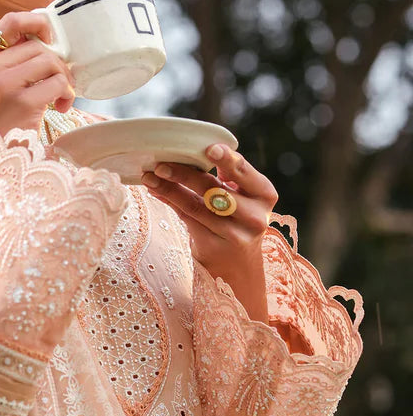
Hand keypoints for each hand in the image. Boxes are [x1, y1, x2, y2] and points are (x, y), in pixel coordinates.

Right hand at [0, 12, 74, 138]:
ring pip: (48, 61)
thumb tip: (43, 40)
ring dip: (63, 78)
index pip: (9, 24)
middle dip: (56, 62)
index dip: (36, 22)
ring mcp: (2, 85)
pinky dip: (66, 93)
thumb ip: (7, 64)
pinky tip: (61, 107)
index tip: (50, 37)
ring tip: (61, 96)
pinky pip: (56, 83)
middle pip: (36, 46)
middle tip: (61, 82)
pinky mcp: (21, 102)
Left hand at [142, 143, 277, 322]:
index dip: (228, 160)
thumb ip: (226, 178)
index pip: (244, 173)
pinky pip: (186, 219)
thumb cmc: (236, 221)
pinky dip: (169, 202)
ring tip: (149, 177)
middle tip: (161, 164)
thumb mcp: (242, 198)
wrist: (238, 267)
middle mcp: (255, 216)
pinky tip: (156, 191)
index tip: (210, 149)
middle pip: (214, 189)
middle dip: (185, 174)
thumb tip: (189, 153)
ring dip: (168, 189)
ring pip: (195, 205)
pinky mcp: (214, 247)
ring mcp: (235, 234)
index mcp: (265, 194)